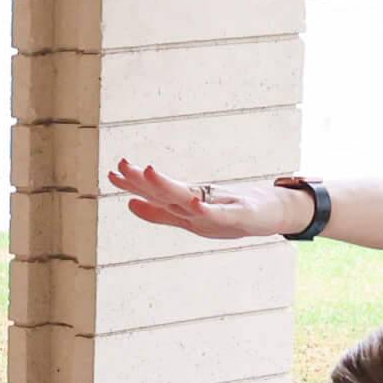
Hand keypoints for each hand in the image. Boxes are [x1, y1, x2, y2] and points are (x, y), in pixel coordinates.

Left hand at [106, 160, 298, 240]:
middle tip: (121, 164)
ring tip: (148, 172)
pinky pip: (220, 213)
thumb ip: (159, 213)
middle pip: (166, 190)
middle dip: (143, 179)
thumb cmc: (229, 212)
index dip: (133, 184)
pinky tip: (194, 204)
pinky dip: (206, 209)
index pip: (155, 192)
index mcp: (185, 203)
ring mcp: (218, 207)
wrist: (271, 213)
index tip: (112, 172)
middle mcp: (198, 201)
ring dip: (168, 186)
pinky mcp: (239, 215)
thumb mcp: (188, 218)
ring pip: (189, 197)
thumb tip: (129, 205)